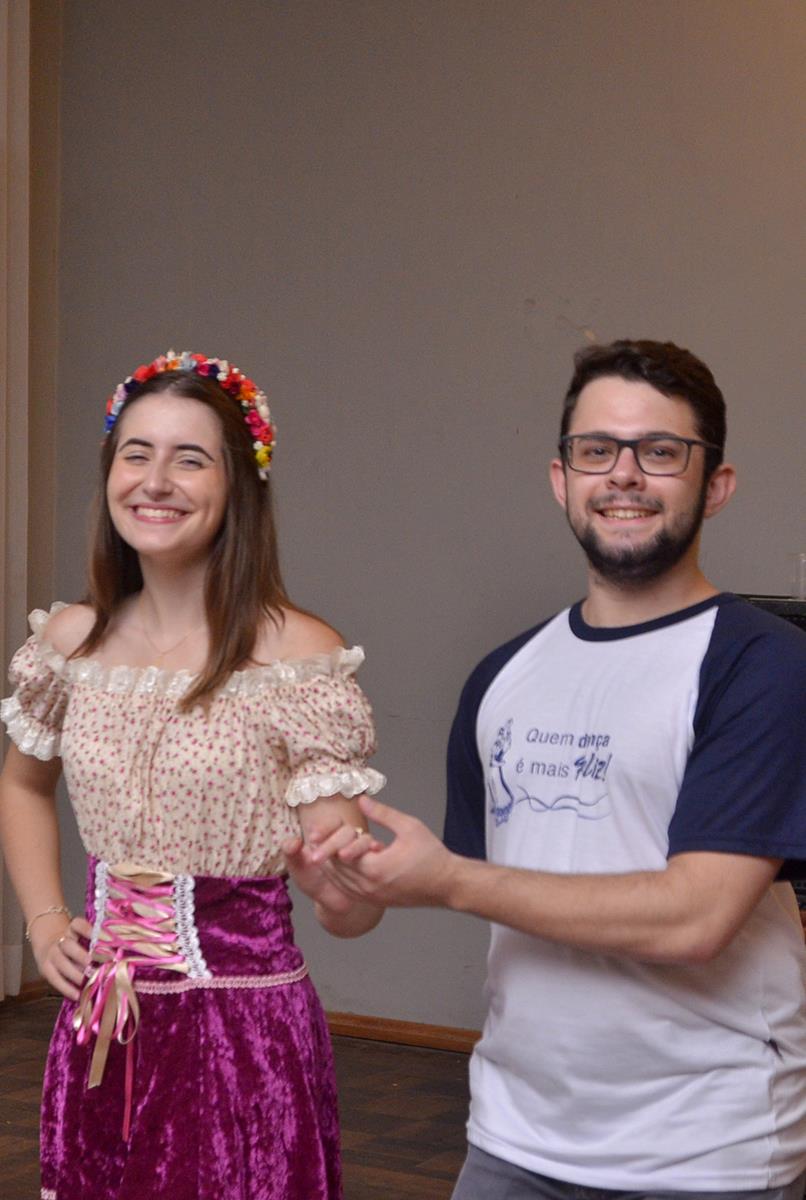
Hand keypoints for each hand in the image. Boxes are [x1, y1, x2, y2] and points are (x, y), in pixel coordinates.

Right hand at [31, 915, 92, 1000]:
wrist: (49, 947)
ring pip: (62, 963)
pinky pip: (55, 979)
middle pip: (68, 945)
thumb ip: (97, 944)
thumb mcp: (83, 938)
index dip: (87, 930)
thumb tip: (117, 955)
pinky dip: (67, 988)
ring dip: (75, 974)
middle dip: (81, 955)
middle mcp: (61, 941)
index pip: (77, 924)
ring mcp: (52, 955)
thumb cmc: (75, 945)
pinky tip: (78, 995)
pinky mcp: (46, 969)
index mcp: (72, 929)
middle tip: (94, 964)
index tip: (100, 937)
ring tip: (88, 981)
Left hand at [319, 795, 457, 907]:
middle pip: (335, 870)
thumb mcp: (409, 827)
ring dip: (329, 866)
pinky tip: (337, 865)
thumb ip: (382, 813)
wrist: (447, 884)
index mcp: (376, 869)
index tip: (315, 831)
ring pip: (340, 882)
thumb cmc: (431, 855)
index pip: (340, 855)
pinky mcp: (376, 900)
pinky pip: (349, 890)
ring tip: (318, 850)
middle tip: (310, 839)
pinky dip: (339, 877)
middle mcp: (370, 887)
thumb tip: (360, 799)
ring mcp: (372, 897)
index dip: (328, 841)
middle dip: (323, 853)